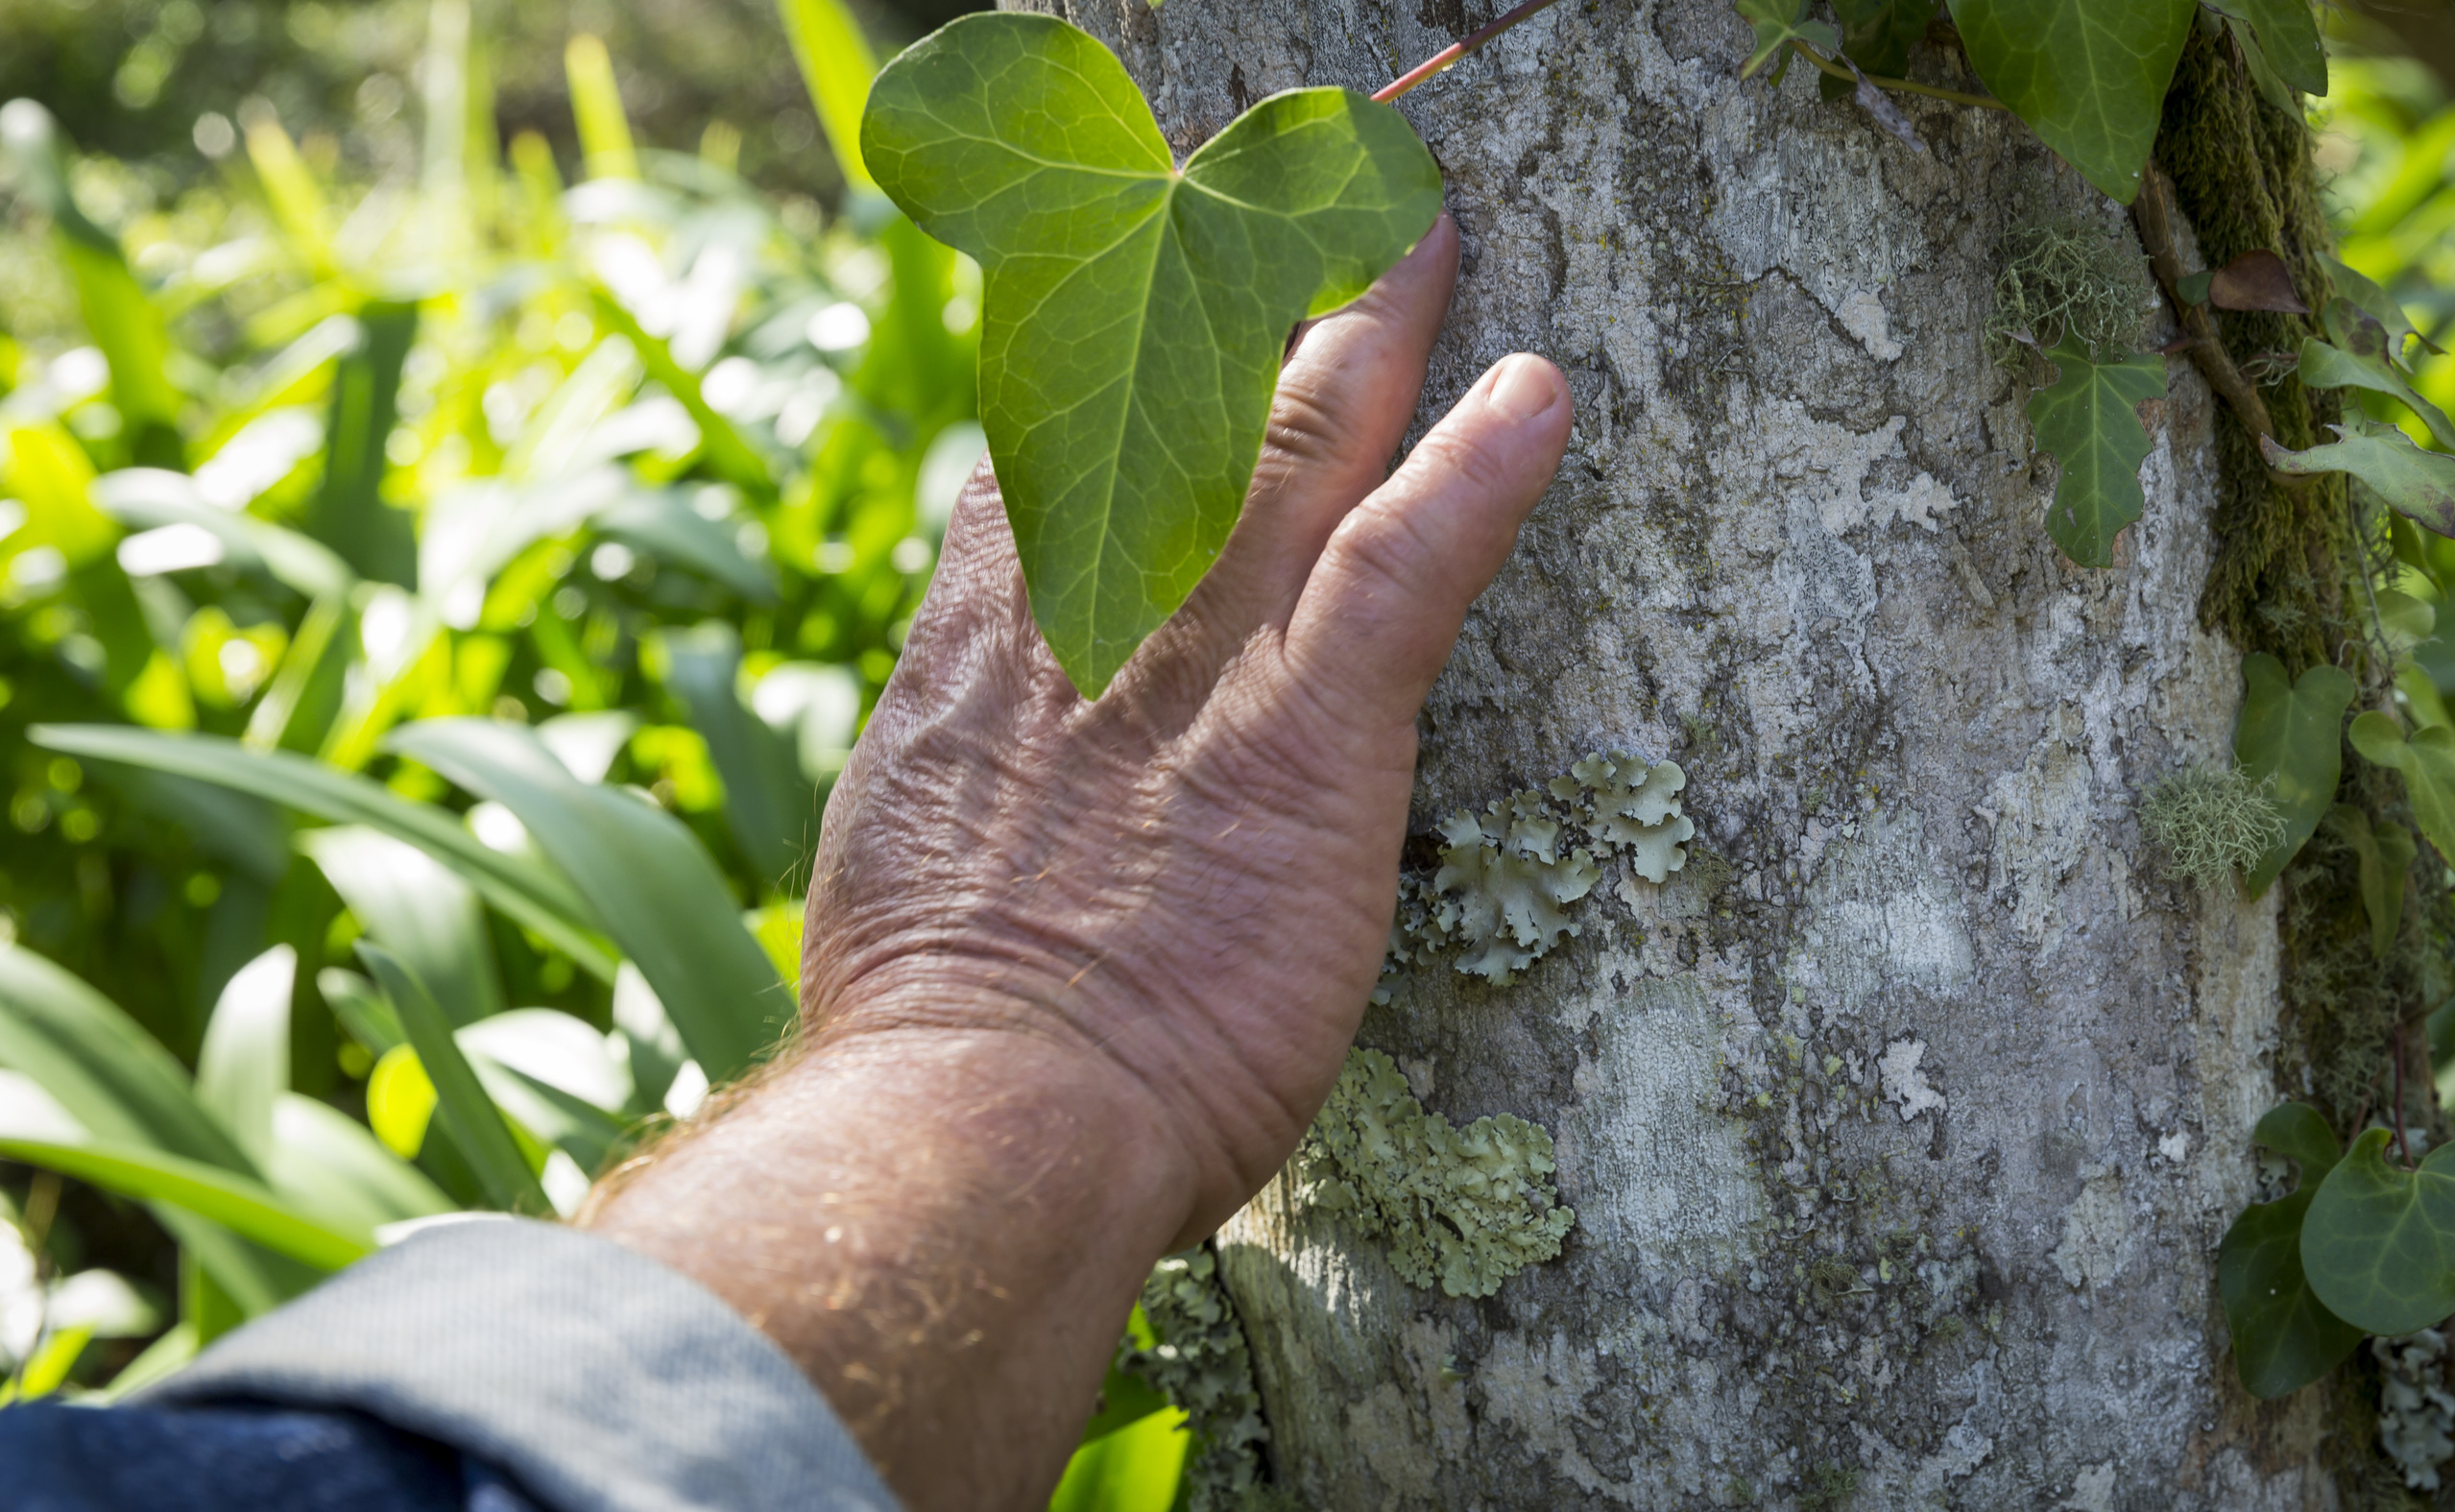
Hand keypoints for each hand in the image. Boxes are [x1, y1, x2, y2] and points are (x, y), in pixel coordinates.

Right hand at [583, 216, 1570, 1509]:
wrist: (980, 1120)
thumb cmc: (940, 1051)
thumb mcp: (904, 876)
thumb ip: (956, 791)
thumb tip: (959, 783)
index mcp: (992, 661)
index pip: (1046, 474)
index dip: (1098, 386)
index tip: (1132, 319)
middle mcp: (1096, 621)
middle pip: (1177, 418)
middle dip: (1237, 303)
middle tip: (1292, 209)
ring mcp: (1208, 663)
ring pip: (1298, 449)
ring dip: (1367, 333)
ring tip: (1423, 239)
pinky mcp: (1312, 731)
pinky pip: (1404, 562)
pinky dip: (1474, 473)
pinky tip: (1537, 394)